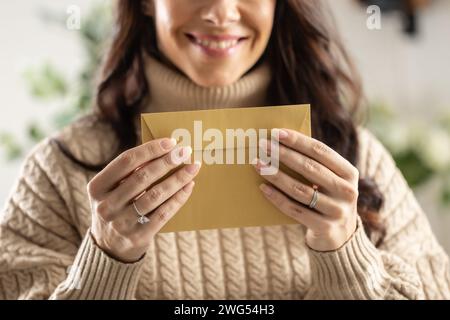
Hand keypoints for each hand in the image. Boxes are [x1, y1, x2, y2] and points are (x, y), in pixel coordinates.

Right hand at [87, 138, 200, 262]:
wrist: (109, 248)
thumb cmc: (116, 207)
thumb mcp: (111, 190)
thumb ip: (129, 173)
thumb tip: (164, 150)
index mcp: (97, 187)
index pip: (126, 161)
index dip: (150, 150)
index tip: (170, 142)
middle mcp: (106, 205)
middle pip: (142, 177)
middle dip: (167, 162)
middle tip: (185, 151)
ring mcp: (121, 223)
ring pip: (155, 195)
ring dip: (177, 179)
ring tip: (193, 167)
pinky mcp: (138, 236)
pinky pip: (163, 213)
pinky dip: (178, 198)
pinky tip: (188, 187)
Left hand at [253, 128, 358, 251]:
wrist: (341, 238)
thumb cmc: (327, 199)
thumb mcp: (330, 181)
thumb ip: (314, 165)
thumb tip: (280, 143)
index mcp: (349, 173)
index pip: (321, 151)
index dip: (298, 141)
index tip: (276, 133)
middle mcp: (347, 191)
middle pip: (309, 168)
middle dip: (283, 154)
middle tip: (263, 145)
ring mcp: (337, 211)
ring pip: (300, 189)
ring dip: (276, 175)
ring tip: (258, 165)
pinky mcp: (325, 228)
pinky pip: (295, 210)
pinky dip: (277, 198)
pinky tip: (263, 188)